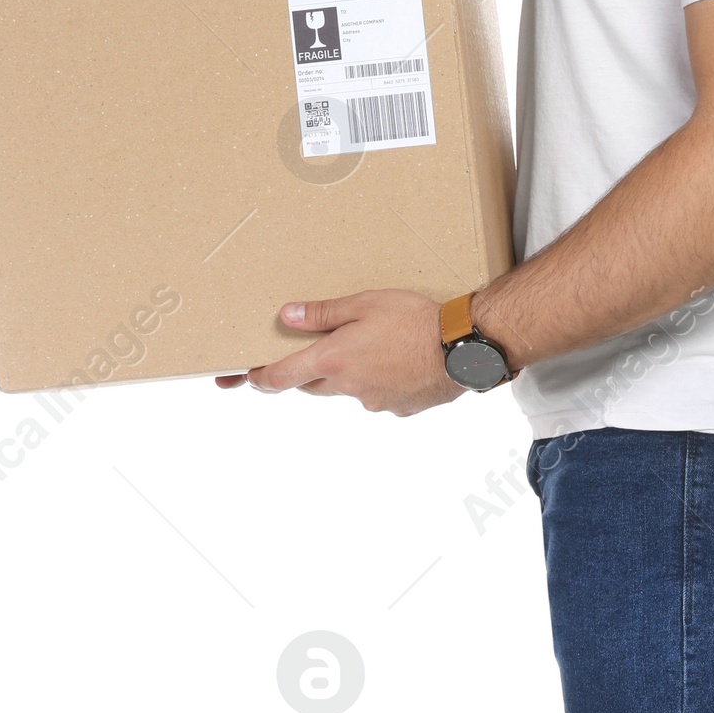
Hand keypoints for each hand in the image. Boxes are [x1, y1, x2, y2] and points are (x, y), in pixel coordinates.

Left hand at [214, 289, 459, 415]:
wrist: (463, 347)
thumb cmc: (414, 319)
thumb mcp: (364, 303)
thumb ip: (323, 313)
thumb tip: (287, 316)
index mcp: (333, 360)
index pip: (281, 377)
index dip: (260, 379)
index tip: (250, 378)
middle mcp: (348, 387)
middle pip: (312, 385)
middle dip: (309, 371)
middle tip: (320, 351)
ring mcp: (372, 401)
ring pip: (347, 391)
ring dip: (349, 375)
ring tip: (375, 349)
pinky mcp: (397, 408)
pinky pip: (377, 396)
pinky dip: (379, 382)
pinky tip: (399, 362)